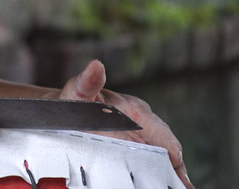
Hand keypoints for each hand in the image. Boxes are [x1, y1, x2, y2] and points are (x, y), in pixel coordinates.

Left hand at [58, 60, 193, 188]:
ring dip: (164, 177)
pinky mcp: (128, 156)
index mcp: (137, 111)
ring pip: (156, 163)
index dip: (171, 150)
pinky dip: (150, 179)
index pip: (162, 132)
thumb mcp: (78, 90)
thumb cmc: (72, 100)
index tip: (175, 164)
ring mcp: (136, 144)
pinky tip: (153, 186)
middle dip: (174, 170)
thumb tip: (95, 65)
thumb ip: (88, 81)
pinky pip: (143, 169)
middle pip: (164, 152)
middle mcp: (142, 128)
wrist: (60, 112)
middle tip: (181, 187)